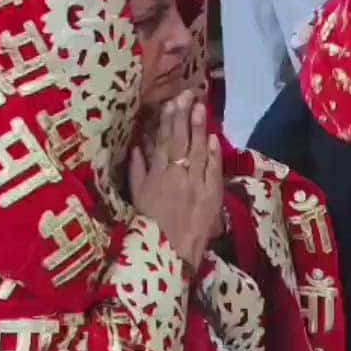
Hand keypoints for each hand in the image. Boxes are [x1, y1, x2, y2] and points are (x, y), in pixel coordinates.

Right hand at [129, 91, 223, 271]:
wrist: (170, 255)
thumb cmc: (148, 227)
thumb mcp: (136, 198)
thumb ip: (136, 171)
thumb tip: (137, 146)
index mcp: (157, 175)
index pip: (163, 141)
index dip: (168, 120)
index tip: (171, 102)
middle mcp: (176, 174)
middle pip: (181, 140)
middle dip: (184, 116)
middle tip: (188, 95)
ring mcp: (196, 184)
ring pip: (199, 150)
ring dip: (200, 128)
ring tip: (201, 107)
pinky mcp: (211, 195)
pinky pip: (213, 170)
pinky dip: (214, 154)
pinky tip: (214, 138)